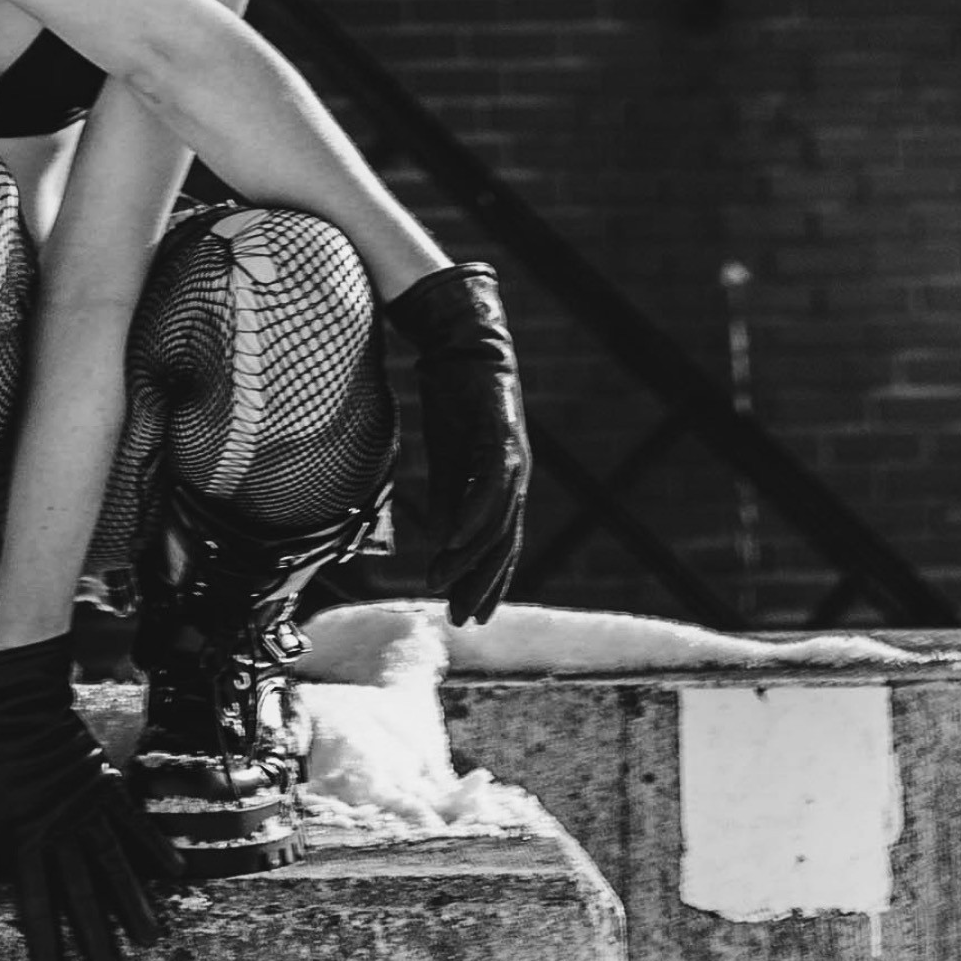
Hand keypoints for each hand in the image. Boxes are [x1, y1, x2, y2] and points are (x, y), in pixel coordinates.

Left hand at [0, 639, 175, 960]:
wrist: (13, 703)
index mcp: (21, 841)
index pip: (34, 905)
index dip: (44, 945)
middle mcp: (58, 832)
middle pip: (80, 895)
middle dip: (95, 939)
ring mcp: (87, 809)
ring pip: (113, 866)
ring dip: (131, 905)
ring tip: (149, 940)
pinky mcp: (107, 786)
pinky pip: (135, 823)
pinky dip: (154, 847)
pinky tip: (175, 872)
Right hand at [390, 260, 531, 630]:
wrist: (458, 343)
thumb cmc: (453, 400)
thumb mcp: (445, 460)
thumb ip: (447, 502)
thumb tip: (444, 547)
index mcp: (504, 484)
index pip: (501, 545)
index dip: (487, 582)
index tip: (468, 615)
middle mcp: (516, 477)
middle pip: (503, 543)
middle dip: (481, 583)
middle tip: (460, 618)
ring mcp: (513, 458)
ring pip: (498, 521)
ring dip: (471, 556)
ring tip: (445, 584)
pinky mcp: (502, 437)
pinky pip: (491, 486)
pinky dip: (475, 515)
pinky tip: (458, 540)